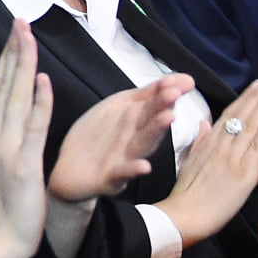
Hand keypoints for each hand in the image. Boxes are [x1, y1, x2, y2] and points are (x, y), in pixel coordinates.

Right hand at [0, 20, 53, 257]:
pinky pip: (33, 127)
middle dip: (12, 51)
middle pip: (2, 85)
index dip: (5, 60)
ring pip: (15, 97)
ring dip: (23, 65)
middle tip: (19, 21)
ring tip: (28, 36)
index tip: (13, 35)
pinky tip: (43, 80)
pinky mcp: (23, 163)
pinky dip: (38, 102)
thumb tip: (1, 117)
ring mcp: (5, 147)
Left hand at [48, 74, 193, 201]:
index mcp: (135, 122)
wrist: (71, 171)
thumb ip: (143, 96)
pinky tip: (144, 166)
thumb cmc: (99, 138)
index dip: (166, 91)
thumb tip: (173, 79)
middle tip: (174, 93)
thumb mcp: (119, 110)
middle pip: (150, 121)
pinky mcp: (111, 178)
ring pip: (142, 144)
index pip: (153, 104)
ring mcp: (124, 158)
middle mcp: (135, 139)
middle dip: (162, 106)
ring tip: (167, 117)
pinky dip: (134, 170)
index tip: (185, 80)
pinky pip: (123, 173)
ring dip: (155, 131)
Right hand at [157, 79, 257, 246]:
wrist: (185, 214)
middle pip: (240, 116)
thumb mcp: (189, 162)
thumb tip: (203, 125)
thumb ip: (199, 142)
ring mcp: (231, 158)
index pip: (228, 116)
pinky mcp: (242, 172)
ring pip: (249, 126)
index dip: (242, 99)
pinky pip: (255, 147)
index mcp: (207, 144)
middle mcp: (220, 146)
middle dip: (254, 96)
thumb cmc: (185, 193)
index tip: (253, 87)